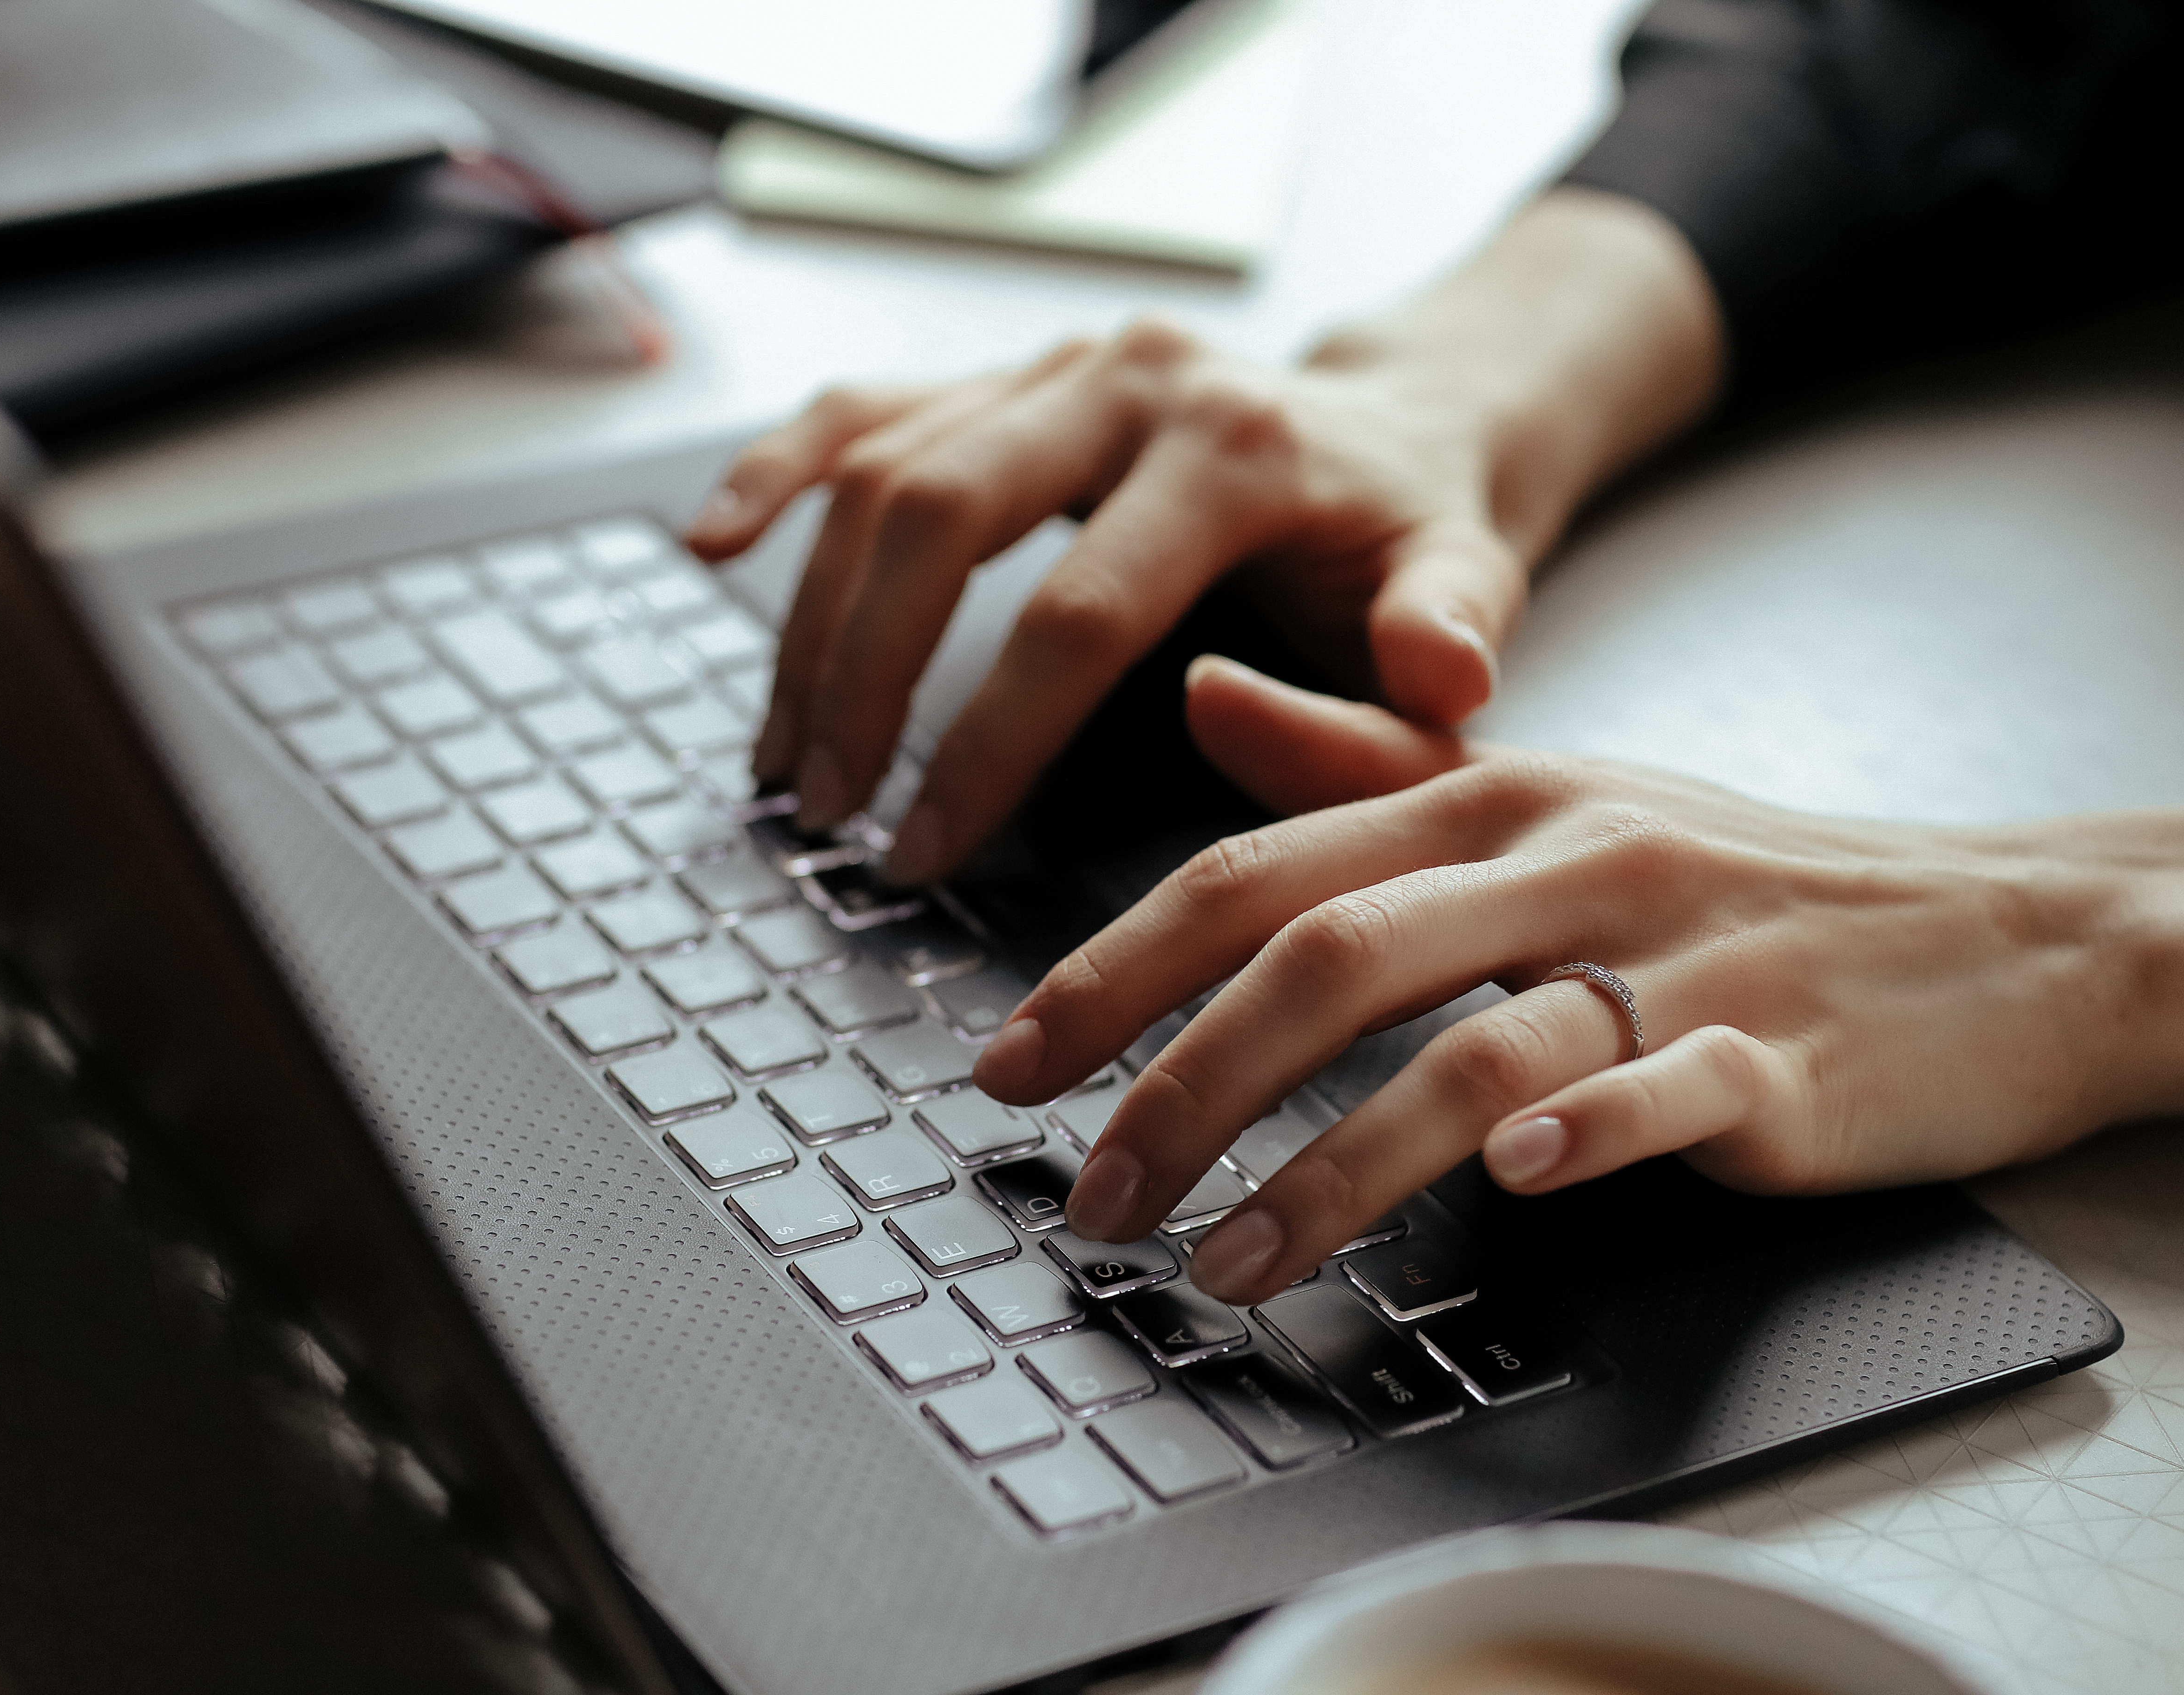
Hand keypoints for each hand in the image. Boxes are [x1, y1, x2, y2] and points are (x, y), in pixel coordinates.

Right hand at [686, 189, 1725, 881]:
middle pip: (939, 517)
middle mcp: (1132, 378)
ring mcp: (1057, 364)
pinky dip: (780, 470)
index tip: (922, 853)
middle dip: (862, 678)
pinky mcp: (1008, 373)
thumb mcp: (1470, 592)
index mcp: (1239, 446)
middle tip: (823, 809)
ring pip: (884, 469)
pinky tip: (714, 541)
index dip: (983, 745)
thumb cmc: (1420, 534)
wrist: (1405, 422)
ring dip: (813, 619)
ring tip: (785, 755)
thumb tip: (1343, 689)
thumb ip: (1437, 651)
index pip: (1076, 612)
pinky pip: (866, 407)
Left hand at [970, 675, 2183, 1303]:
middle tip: (1090, 1193)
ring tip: (1223, 1262)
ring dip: (1329, 1165)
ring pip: (1470, 1048)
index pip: (1257, 872)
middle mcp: (1566, 859)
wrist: (2008, 926)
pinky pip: (1667, 1089)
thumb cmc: (1744, 875)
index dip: (1114, 968)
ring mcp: (1679, 956)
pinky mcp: (1786, 1054)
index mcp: (1491, 798)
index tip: (1007, 1065)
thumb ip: (1363, 764)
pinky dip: (1587, 1131)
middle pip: (1330, 956)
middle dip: (1182, 1080)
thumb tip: (1198, 698)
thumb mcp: (1547, 796)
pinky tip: (1513, 1186)